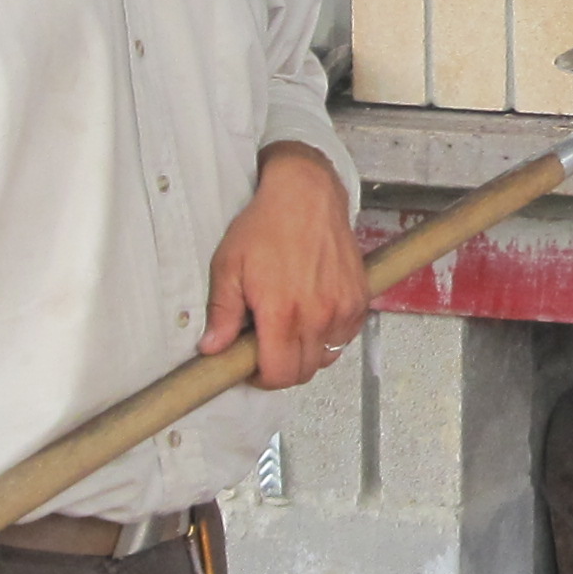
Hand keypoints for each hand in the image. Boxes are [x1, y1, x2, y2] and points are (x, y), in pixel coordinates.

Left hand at [203, 141, 370, 389]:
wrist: (306, 195)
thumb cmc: (267, 225)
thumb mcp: (229, 265)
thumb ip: (222, 312)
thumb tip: (213, 347)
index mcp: (282, 311)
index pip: (279, 374)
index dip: (262, 378)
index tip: (252, 367)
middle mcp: (317, 314)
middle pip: (304, 371)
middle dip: (282, 368)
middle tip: (266, 347)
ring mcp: (342, 307)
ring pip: (327, 356)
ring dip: (307, 352)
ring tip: (290, 329)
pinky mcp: (359, 298)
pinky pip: (346, 336)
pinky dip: (330, 335)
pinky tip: (312, 315)